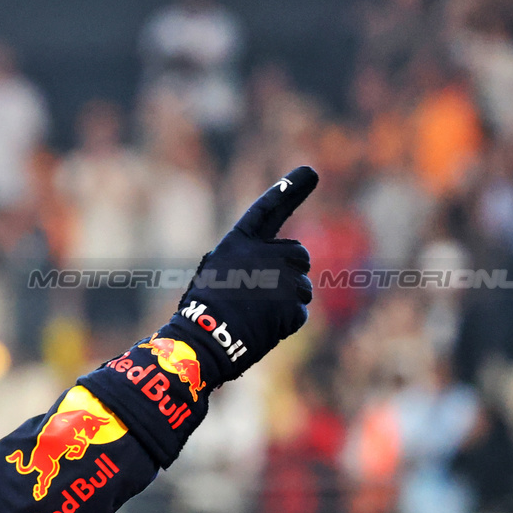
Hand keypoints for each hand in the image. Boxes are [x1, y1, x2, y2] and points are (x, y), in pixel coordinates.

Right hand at [78, 167, 316, 467]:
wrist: (202, 341)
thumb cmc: (201, 310)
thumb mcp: (218, 274)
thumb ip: (249, 262)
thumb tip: (290, 262)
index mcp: (239, 242)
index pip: (267, 209)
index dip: (289, 190)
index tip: (310, 171)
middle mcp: (265, 254)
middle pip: (299, 253)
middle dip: (291, 271)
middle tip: (267, 293)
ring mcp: (282, 279)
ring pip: (304, 287)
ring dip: (288, 301)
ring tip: (257, 316)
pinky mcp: (293, 306)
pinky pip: (300, 314)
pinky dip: (286, 324)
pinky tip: (262, 329)